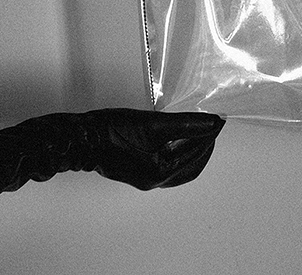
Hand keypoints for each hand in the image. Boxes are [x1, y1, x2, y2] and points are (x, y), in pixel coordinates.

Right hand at [84, 108, 225, 189]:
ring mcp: (146, 178)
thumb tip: (211, 123)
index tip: (218, 120)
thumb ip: (186, 124)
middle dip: (204, 146)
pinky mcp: (138, 171)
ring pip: (180, 168)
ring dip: (192, 150)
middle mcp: (155, 180)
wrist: (83, 138)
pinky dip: (178, 153)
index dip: (209, 134)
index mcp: (160, 172)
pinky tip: (178, 140)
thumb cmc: (113, 131)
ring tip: (200, 132)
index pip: (195, 152)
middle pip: (191, 166)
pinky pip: (167, 166)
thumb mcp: (154, 123)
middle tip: (213, 127)